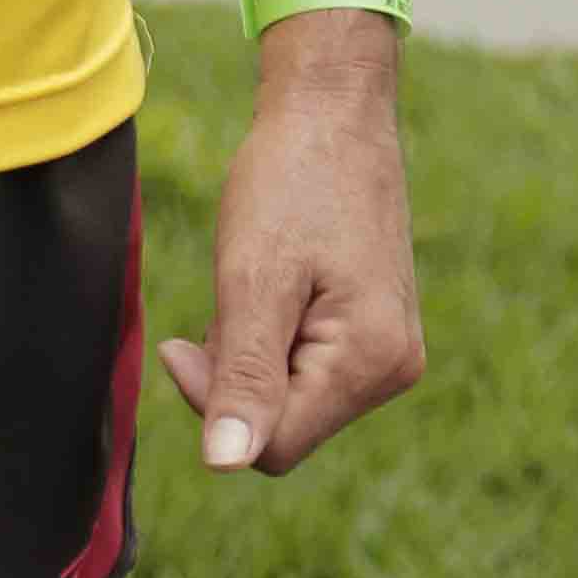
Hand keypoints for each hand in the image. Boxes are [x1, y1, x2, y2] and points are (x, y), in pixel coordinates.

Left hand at [158, 38, 424, 478]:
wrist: (331, 112)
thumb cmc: (289, 183)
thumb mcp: (252, 280)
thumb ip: (242, 376)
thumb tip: (226, 464)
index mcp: (373, 362)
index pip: (274, 447)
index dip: (215, 405)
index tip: (183, 341)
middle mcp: (395, 368)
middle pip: (283, 428)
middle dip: (236, 377)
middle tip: (228, 299)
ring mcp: (389, 351)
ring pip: (289, 400)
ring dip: (249, 355)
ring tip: (255, 281)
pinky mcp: (374, 333)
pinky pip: (303, 369)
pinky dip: (269, 339)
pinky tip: (271, 285)